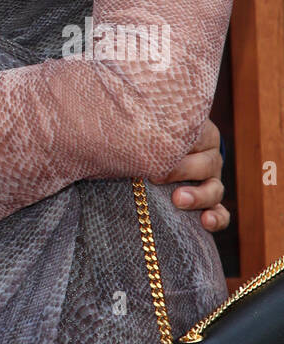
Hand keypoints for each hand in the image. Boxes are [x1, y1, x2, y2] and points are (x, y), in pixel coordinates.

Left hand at [156, 117, 228, 231]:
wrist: (153, 158)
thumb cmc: (149, 139)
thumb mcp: (150, 132)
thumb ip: (146, 133)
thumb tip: (121, 121)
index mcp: (197, 133)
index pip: (196, 136)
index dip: (177, 144)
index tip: (154, 153)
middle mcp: (208, 157)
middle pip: (206, 164)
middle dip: (182, 171)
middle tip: (156, 178)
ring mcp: (212, 181)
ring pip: (215, 189)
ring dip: (198, 196)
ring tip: (178, 200)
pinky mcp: (212, 204)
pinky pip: (222, 214)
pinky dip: (216, 218)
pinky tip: (205, 222)